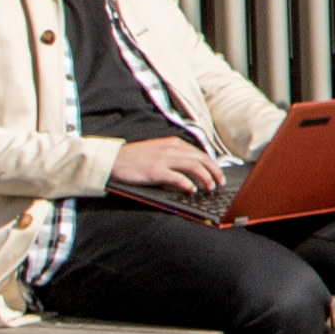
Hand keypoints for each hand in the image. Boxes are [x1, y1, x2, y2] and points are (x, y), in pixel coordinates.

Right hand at [109, 137, 225, 200]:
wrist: (114, 159)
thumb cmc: (136, 157)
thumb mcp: (159, 151)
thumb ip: (175, 156)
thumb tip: (194, 168)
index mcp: (173, 143)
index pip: (200, 153)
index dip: (213, 165)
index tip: (219, 174)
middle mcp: (171, 149)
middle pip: (202, 159)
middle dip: (215, 171)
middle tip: (220, 183)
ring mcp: (163, 159)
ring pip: (194, 166)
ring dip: (206, 177)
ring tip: (210, 187)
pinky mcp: (155, 171)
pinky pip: (177, 177)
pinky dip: (188, 184)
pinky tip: (191, 190)